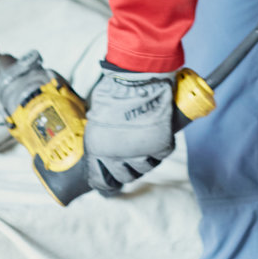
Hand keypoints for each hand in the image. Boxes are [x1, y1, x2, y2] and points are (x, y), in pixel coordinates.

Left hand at [84, 62, 176, 192]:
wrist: (138, 77)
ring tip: (142, 144)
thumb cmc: (114, 89)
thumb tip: (101, 145)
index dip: (104, 181)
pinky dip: (159, 148)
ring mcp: (141, 153)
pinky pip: (160, 155)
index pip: (100, 180)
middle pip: (124, 177)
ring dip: (143, 159)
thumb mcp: (96, 115)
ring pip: (144, 168)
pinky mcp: (161, 145)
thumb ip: (98, 134)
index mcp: (96, 149)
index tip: (107, 182)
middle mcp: (117, 156)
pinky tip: (154, 137)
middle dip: (125, 169)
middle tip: (128, 159)